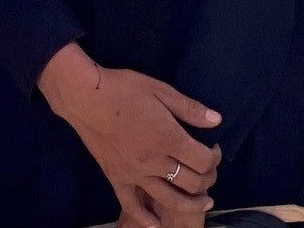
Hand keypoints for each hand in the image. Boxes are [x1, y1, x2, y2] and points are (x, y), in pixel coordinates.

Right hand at [38, 45, 220, 227]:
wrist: (85, 98)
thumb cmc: (124, 89)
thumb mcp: (161, 90)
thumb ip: (190, 108)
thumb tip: (217, 120)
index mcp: (169, 138)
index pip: (203, 160)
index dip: (215, 157)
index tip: (214, 149)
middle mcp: (155, 161)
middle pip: (191, 181)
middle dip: (208, 178)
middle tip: (210, 171)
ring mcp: (135, 173)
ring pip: (169, 198)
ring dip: (191, 203)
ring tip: (204, 202)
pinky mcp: (116, 178)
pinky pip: (132, 205)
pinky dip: (146, 219)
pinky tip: (156, 225)